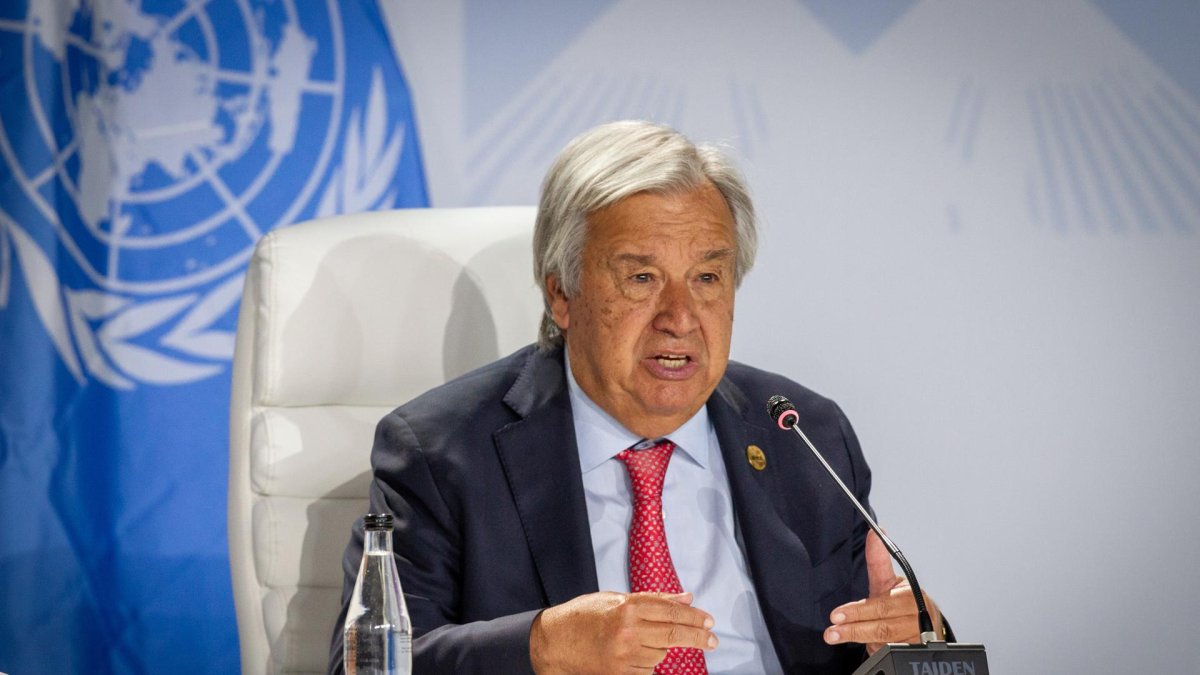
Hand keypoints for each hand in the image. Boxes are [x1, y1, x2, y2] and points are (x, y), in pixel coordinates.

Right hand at [530, 591, 716, 673]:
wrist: (554, 641)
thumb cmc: (584, 615)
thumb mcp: (616, 598)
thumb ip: (653, 599)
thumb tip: (687, 598)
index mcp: (627, 607)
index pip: (671, 610)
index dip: (694, 616)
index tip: (709, 621)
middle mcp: (627, 630)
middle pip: (674, 633)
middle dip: (698, 637)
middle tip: (713, 640)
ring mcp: (624, 655)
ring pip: (661, 655)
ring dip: (661, 649)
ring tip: (640, 642)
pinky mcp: (620, 674)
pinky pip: (647, 671)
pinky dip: (647, 664)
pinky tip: (632, 655)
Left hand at [824, 530, 941, 653]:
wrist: (927, 625)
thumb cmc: (904, 602)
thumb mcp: (890, 582)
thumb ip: (878, 561)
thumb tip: (875, 533)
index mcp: (911, 596)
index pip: (882, 603)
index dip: (859, 610)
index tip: (837, 614)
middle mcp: (917, 617)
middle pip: (881, 624)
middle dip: (854, 626)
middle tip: (832, 627)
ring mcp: (918, 637)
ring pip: (885, 641)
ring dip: (861, 638)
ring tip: (836, 635)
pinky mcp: (914, 651)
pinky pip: (891, 653)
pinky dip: (876, 650)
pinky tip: (867, 647)